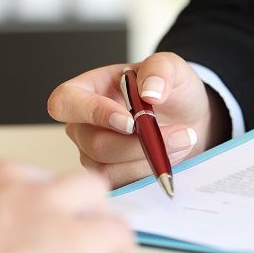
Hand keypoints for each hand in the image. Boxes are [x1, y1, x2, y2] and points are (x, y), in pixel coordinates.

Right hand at [47, 52, 231, 187]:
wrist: (188, 118)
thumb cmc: (171, 91)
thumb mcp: (172, 68)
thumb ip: (161, 68)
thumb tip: (150, 91)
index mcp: (88, 90)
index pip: (65, 102)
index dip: (93, 113)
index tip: (131, 121)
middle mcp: (83, 125)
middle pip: (93, 143)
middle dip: (138, 144)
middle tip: (179, 134)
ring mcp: (93, 153)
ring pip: (108, 169)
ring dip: (148, 159)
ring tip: (180, 142)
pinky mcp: (109, 175)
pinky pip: (121, 184)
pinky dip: (149, 173)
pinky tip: (168, 158)